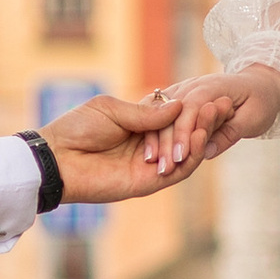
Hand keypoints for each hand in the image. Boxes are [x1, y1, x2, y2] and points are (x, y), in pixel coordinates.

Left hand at [42, 87, 220, 202]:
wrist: (57, 158)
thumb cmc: (77, 129)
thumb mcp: (113, 110)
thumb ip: (147, 113)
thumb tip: (180, 106)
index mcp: (139, 126)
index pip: (174, 119)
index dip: (194, 109)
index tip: (213, 94)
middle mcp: (148, 147)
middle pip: (184, 136)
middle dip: (204, 121)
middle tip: (222, 104)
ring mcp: (149, 166)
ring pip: (184, 154)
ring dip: (201, 137)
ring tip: (212, 117)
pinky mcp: (147, 184)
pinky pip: (176, 172)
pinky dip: (190, 157)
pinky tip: (198, 138)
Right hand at [140, 68, 279, 171]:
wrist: (258, 85)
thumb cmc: (260, 102)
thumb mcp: (253, 118)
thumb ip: (230, 133)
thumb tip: (206, 152)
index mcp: (214, 86)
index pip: (192, 108)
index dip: (184, 132)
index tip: (179, 158)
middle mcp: (194, 84)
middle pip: (172, 112)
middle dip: (167, 141)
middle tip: (164, 169)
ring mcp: (183, 90)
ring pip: (162, 113)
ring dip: (156, 138)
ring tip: (153, 163)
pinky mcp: (177, 99)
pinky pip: (161, 114)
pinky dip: (154, 132)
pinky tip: (151, 152)